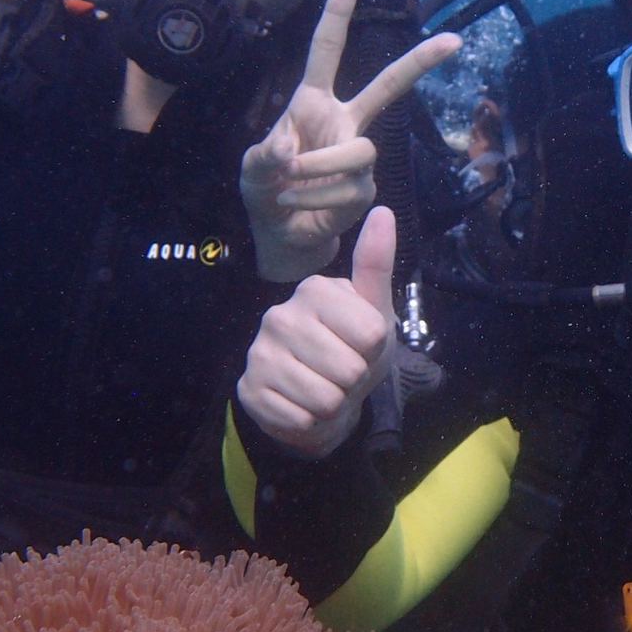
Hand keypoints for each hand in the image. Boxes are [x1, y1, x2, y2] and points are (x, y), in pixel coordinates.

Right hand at [237, 206, 398, 458]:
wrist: (318, 398)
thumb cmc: (351, 349)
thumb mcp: (375, 311)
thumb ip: (376, 265)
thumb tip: (383, 211)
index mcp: (314, 290)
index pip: (372, 333)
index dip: (375, 349)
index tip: (360, 344)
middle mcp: (279, 315)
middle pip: (349, 369)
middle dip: (354, 380)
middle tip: (341, 373)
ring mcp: (259, 352)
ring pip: (325, 398)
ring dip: (333, 403)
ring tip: (323, 388)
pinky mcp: (248, 389)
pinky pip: (300, 419)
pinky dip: (309, 421)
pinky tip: (300, 404)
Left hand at [240, 0, 460, 280]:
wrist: (280, 237)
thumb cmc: (266, 193)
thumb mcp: (252, 170)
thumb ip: (266, 156)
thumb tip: (290, 153)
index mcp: (312, 102)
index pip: (327, 50)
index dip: (338, 12)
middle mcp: (343, 123)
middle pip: (388, 87)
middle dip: (420, 62)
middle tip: (455, 40)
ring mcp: (358, 156)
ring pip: (359, 153)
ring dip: (317, 170)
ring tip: (288, 187)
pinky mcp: (365, 190)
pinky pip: (348, 189)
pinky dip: (314, 200)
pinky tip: (297, 207)